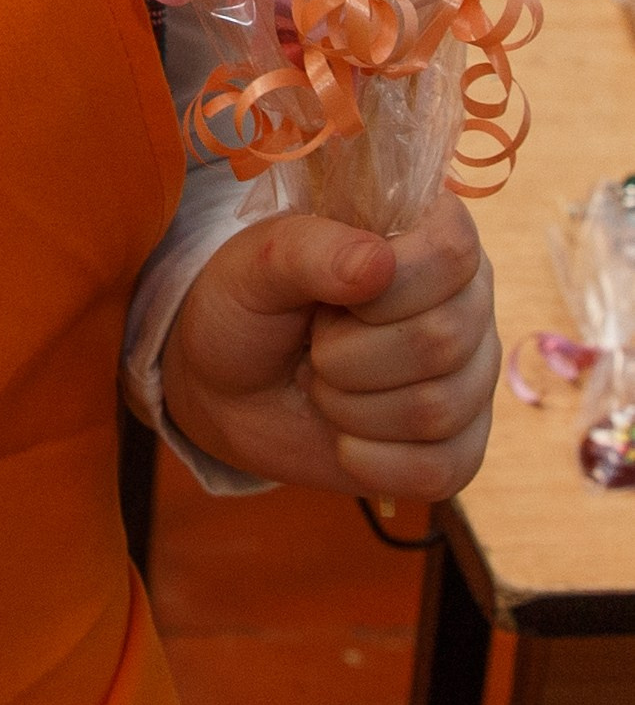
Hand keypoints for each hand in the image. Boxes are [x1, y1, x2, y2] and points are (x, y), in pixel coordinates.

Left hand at [162, 193, 499, 497]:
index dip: (386, 285)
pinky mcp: (461, 448)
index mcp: (430, 233)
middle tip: (313, 345)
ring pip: (436, 410)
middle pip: (442, 340)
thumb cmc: (251, 308)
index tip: (333, 295)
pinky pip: (439, 471)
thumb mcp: (257, 265)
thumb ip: (309, 252)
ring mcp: (472, 379)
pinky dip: (368, 460)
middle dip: (344, 355)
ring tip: (324, 382)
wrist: (232, 388)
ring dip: (349, 407)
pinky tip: (342, 438)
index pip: (452, 252)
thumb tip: (378, 264)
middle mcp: (468, 303)